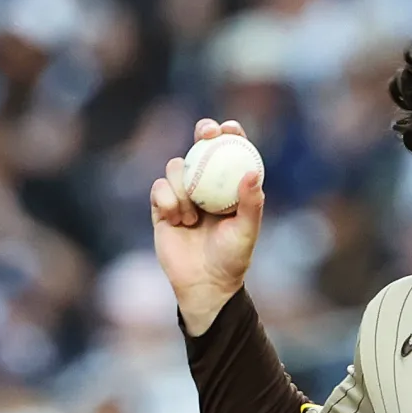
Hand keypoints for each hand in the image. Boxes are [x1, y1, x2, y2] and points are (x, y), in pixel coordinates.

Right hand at [151, 119, 265, 335]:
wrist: (204, 283)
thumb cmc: (232, 258)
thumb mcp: (246, 231)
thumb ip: (251, 202)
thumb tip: (252, 172)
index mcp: (229, 187)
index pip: (231, 152)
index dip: (230, 134)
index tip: (230, 128)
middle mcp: (206, 185)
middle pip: (201, 147)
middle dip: (203, 133)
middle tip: (206, 134)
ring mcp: (183, 194)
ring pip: (177, 167)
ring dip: (183, 185)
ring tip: (192, 216)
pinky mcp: (161, 207)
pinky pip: (159, 188)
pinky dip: (167, 199)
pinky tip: (177, 219)